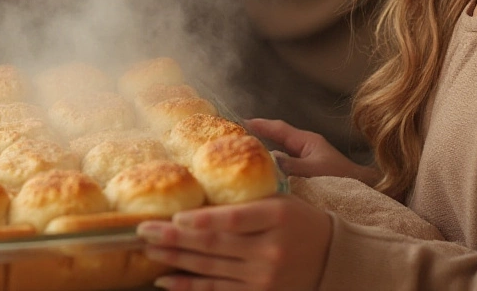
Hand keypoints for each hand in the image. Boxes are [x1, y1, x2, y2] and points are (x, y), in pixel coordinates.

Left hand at [138, 196, 331, 290]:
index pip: (234, 219)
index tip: (174, 215)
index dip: (202, 219)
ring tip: (149, 250)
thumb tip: (197, 195)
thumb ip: (244, 201)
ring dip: (175, 260)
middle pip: (215, 245)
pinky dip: (189, 286)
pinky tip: (166, 280)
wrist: (332, 258)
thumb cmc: (298, 221)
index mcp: (276, 218)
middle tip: (143, 230)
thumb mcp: (279, 202)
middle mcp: (269, 250)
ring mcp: (264, 277)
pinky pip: (217, 290)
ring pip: (211, 268)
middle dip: (175, 237)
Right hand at [245, 118, 378, 186]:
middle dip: (257, 142)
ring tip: (244, 164)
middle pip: (276, 142)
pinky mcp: (308, 179)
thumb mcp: (313, 170)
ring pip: (280, 159)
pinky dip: (274, 176)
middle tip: (235, 143)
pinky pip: (285, 173)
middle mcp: (305, 150)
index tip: (239, 122)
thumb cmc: (344, 179)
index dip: (259, 124)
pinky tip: (264, 184)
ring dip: (265, 162)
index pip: (278, 128)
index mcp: (307, 141)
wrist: (370, 195)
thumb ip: (289, 166)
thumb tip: (264, 161)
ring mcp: (307, 164)